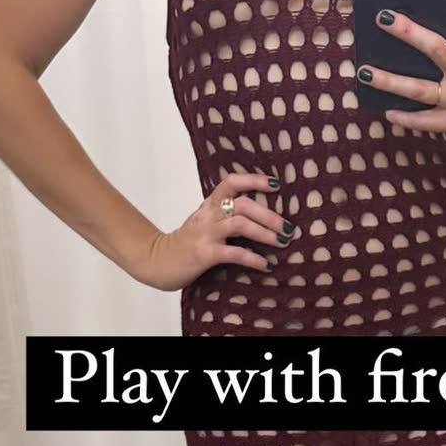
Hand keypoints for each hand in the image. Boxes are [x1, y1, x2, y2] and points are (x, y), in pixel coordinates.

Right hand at [135, 170, 291, 290]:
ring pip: (239, 224)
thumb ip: (225, 216)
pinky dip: (253, 258)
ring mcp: (204, 234)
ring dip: (265, 233)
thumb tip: (262, 216)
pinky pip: (233, 253)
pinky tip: (266, 265)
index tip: (277, 185)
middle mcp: (207, 215)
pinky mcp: (203, 254)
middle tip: (289, 228)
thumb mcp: (204, 223)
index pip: (231, 182)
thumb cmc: (186, 244)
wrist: (156, 262)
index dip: (254, 180)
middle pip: (242, 204)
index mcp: (209, 205)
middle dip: (269, 215)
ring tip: (282, 242)